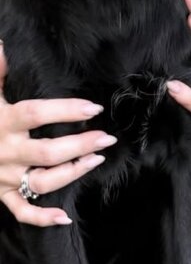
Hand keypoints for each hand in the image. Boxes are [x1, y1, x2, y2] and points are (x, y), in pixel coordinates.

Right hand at [0, 41, 116, 226]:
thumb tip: (3, 45)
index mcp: (2, 122)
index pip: (36, 114)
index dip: (64, 110)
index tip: (93, 107)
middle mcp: (6, 151)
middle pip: (47, 152)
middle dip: (80, 145)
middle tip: (107, 138)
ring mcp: (5, 176)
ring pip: (43, 182)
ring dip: (73, 173)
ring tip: (96, 159)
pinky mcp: (2, 194)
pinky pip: (22, 212)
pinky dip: (42, 218)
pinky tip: (65, 218)